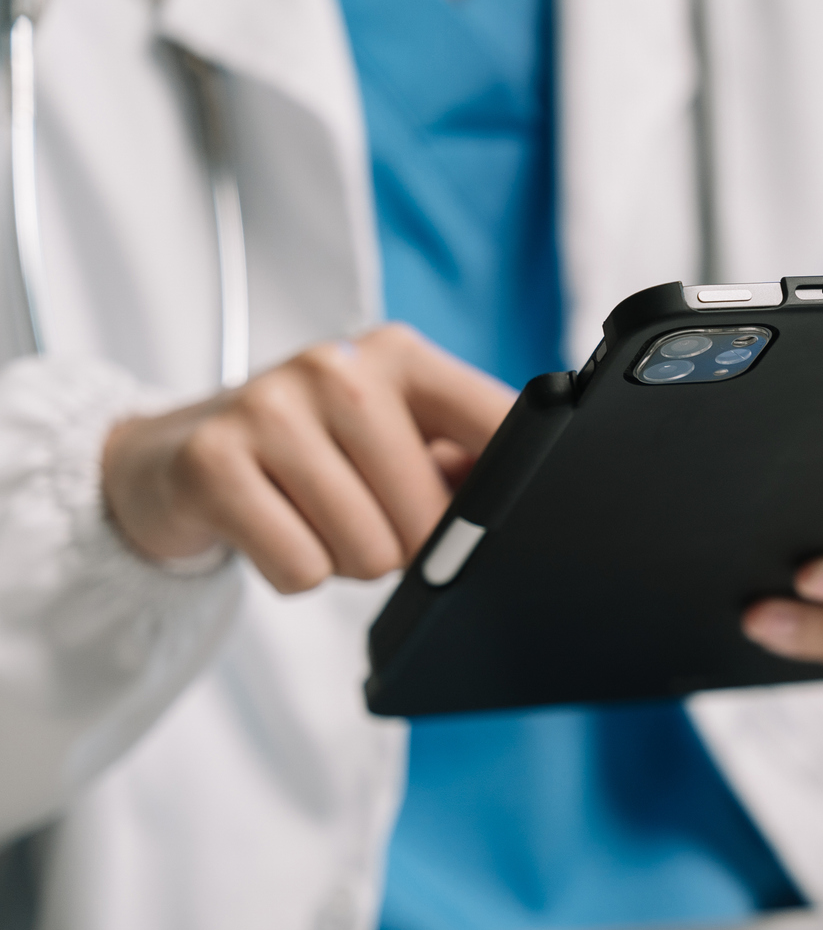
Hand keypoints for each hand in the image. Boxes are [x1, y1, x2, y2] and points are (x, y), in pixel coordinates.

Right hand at [102, 324, 513, 592]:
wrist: (174, 456)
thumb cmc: (315, 455)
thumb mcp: (396, 438)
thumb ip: (469, 463)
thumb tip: (540, 510)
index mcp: (403, 356)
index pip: (500, 427)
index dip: (511, 494)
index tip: (502, 521)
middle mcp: (338, 367)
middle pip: (430, 517)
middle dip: (407, 546)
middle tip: (365, 515)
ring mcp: (270, 407)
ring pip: (369, 551)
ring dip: (349, 561)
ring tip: (315, 518)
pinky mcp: (213, 462)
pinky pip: (303, 569)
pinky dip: (296, 573)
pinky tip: (273, 529)